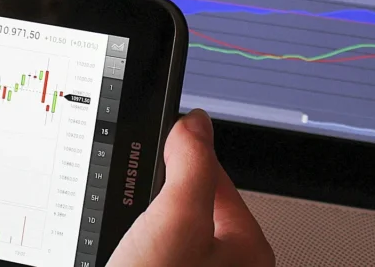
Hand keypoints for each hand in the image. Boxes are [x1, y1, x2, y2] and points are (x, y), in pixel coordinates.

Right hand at [108, 109, 274, 266]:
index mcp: (249, 248)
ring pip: (166, 230)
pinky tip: (125, 254)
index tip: (156, 148)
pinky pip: (153, 252)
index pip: (214, 177)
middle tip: (136, 217)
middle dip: (156, 201)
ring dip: (141, 228)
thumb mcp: (176, 219)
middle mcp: (230, 264)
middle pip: (188, 203)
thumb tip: (196, 122)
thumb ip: (191, 163)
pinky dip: (135, 248)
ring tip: (129, 239)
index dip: (179, 159)